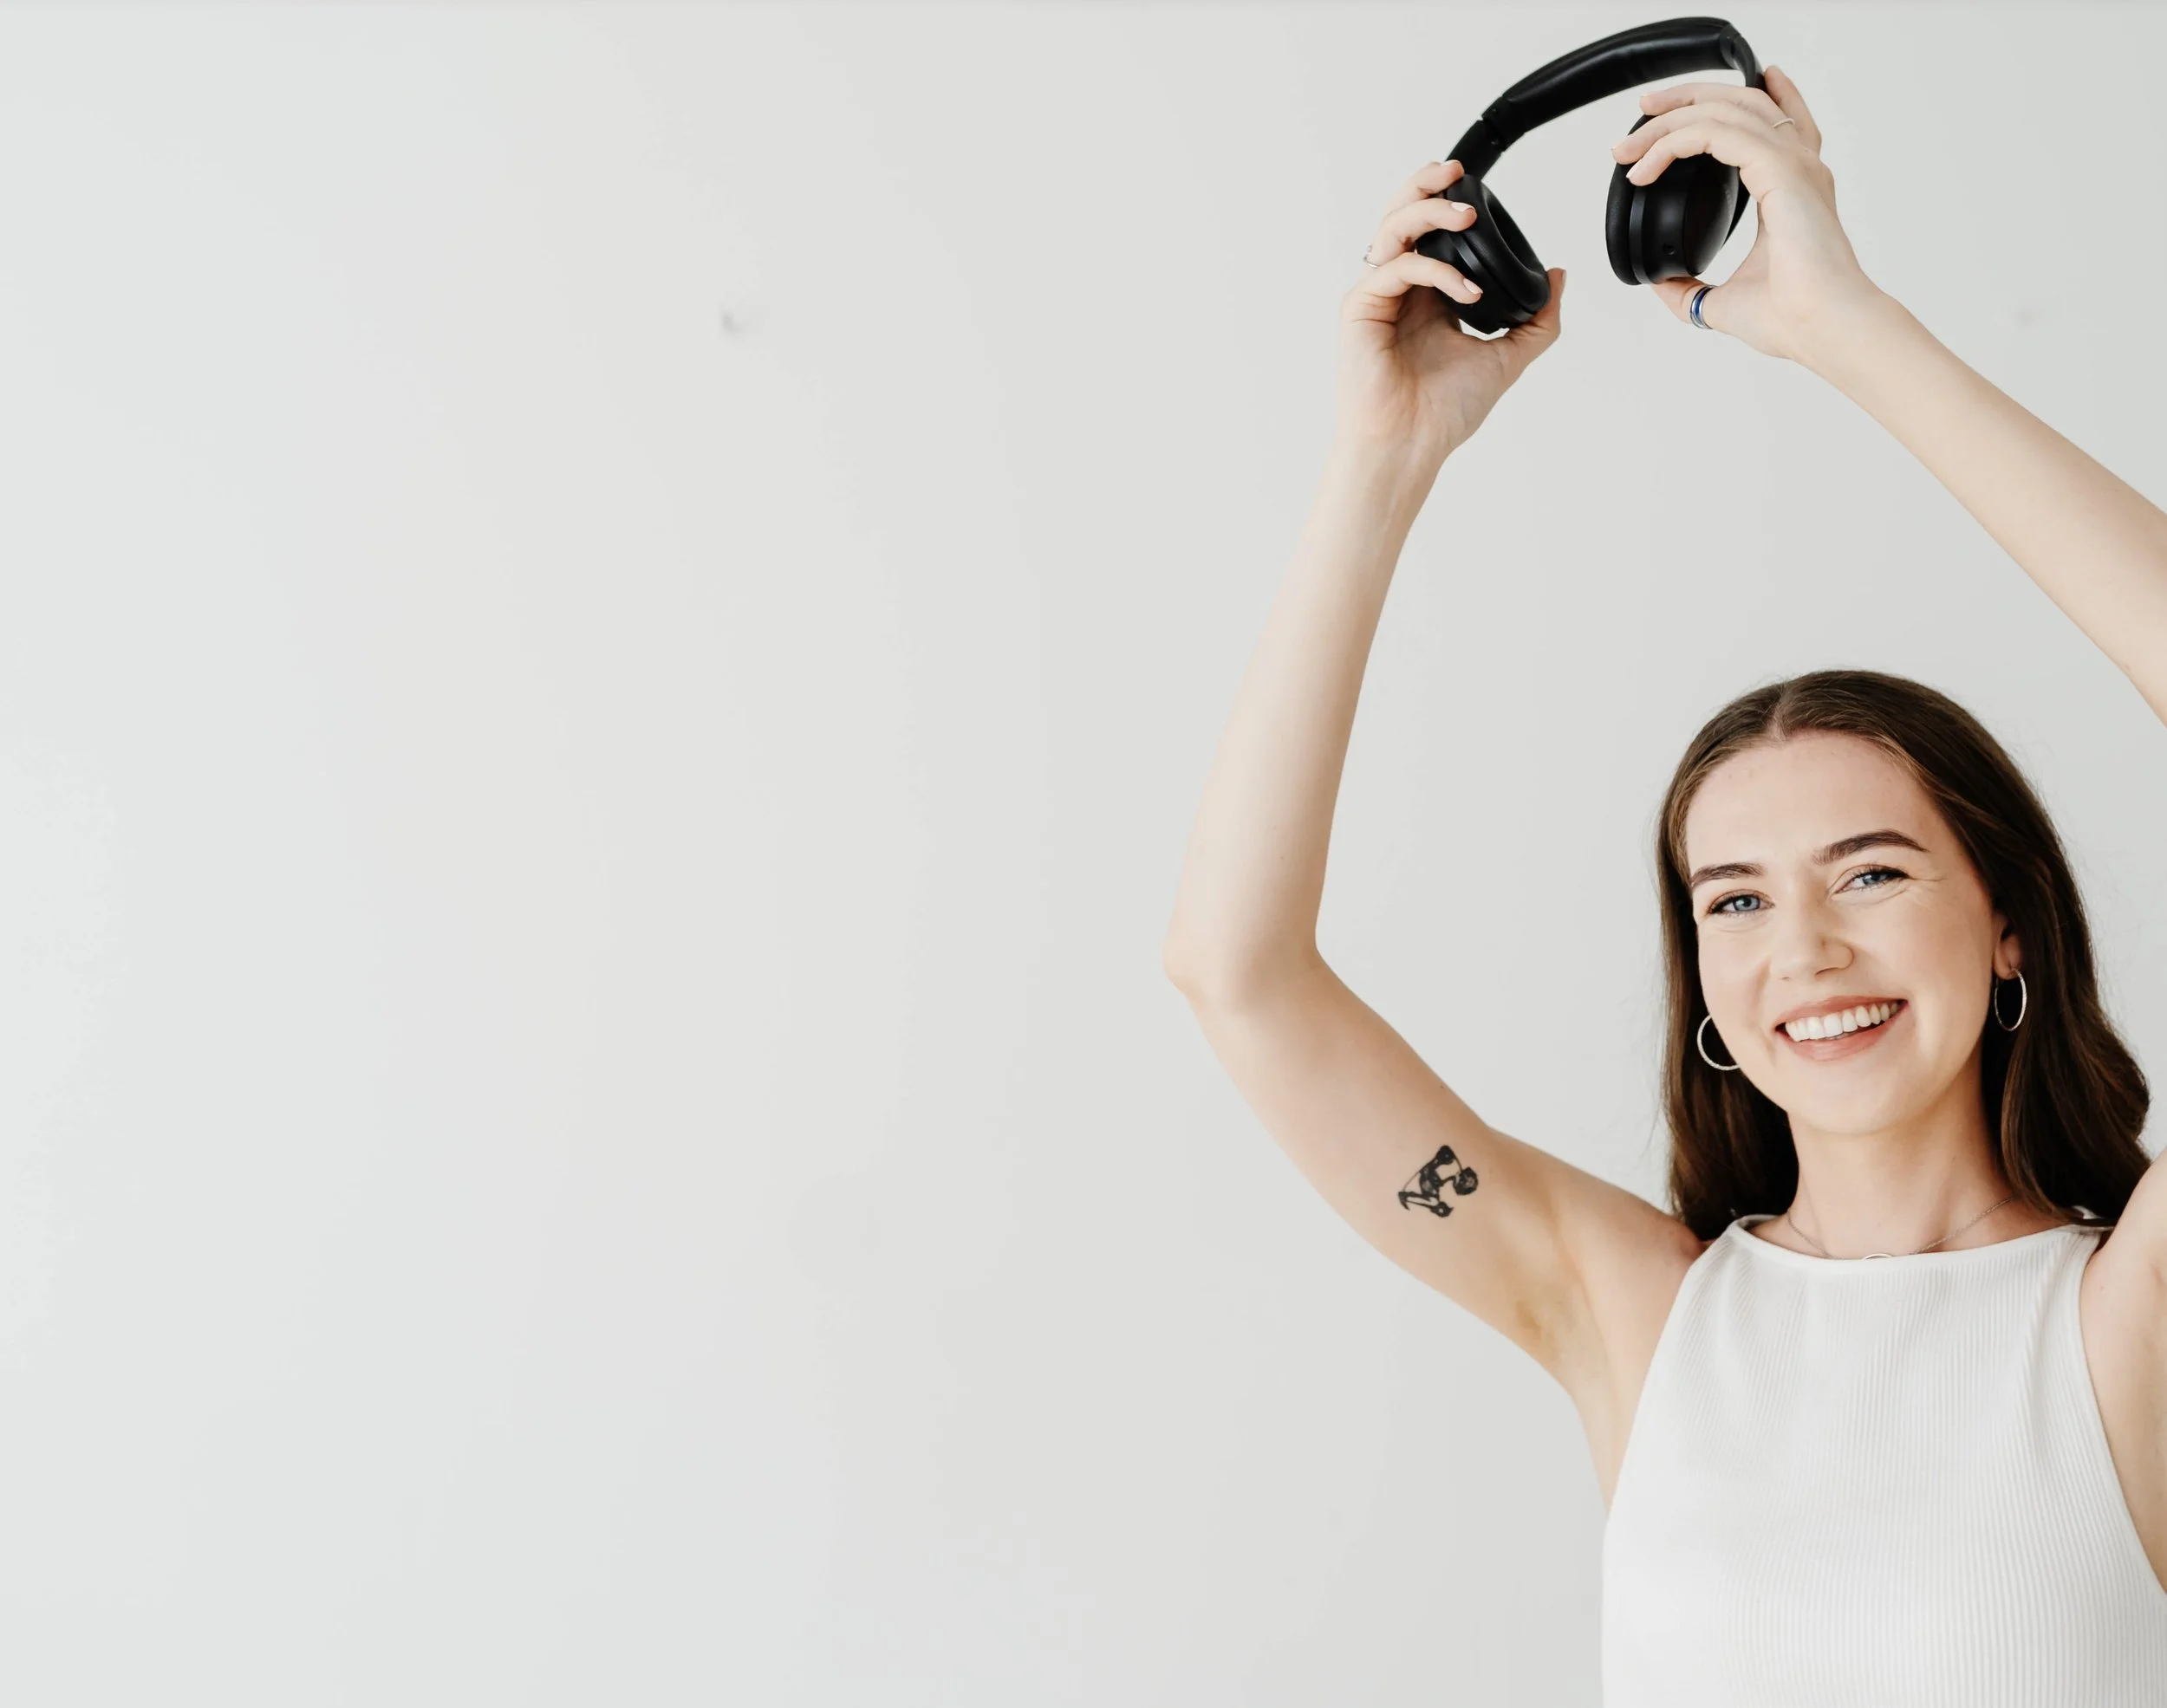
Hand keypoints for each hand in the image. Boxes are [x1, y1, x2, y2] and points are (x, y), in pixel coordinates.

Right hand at [1336, 159, 1565, 461]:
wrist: (1411, 446)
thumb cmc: (1444, 412)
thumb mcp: (1507, 358)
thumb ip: (1538, 320)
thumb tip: (1559, 275)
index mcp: (1427, 296)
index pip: (1431, 232)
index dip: (1449, 203)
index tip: (1476, 188)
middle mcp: (1398, 290)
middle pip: (1402, 216)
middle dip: (1427, 187)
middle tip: (1460, 174)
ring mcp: (1376, 296)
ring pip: (1392, 230)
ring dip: (1427, 213)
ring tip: (1466, 216)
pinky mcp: (1359, 309)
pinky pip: (1395, 268)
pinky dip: (1434, 270)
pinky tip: (1466, 291)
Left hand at [1611, 65, 1885, 362]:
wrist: (1822, 328)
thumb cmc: (1793, 319)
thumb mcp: (1722, 301)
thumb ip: (1688, 289)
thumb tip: (1657, 284)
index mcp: (1790, 189)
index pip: (1763, 126)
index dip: (1719, 111)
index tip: (1672, 118)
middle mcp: (1796, 167)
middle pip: (1742, 103)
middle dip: (1687, 98)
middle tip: (1643, 108)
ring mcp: (1793, 164)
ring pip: (1725, 110)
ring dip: (1671, 118)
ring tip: (1628, 143)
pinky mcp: (1780, 169)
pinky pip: (1716, 133)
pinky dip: (1675, 141)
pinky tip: (1646, 164)